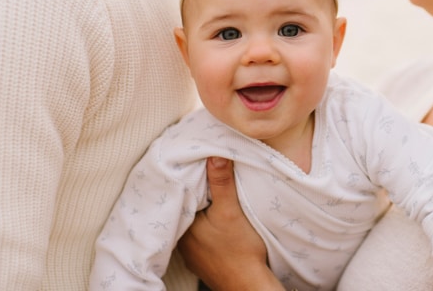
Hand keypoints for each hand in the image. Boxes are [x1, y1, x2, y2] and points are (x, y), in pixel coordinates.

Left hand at [177, 157, 281, 290]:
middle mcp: (181, 242)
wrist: (250, 285)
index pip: (181, 195)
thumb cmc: (241, 251)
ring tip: (209, 195)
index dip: (189, 179)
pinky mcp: (202, 261)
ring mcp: (191, 254)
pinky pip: (199, 237)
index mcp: (183, 227)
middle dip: (195, 193)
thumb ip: (221, 182)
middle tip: (203, 175)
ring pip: (192, 223)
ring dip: (200, 211)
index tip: (195, 164)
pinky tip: (215, 223)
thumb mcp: (231, 210)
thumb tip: (214, 155)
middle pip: (186, 208)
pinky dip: (205, 227)